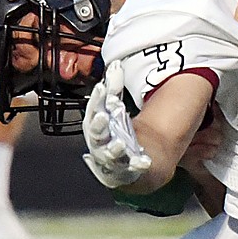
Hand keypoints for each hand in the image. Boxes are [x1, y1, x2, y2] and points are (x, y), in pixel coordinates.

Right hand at [82, 61, 150, 187]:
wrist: (130, 167)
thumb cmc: (116, 134)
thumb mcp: (114, 110)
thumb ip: (114, 90)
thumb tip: (115, 64)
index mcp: (96, 130)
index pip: (93, 113)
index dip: (97, 101)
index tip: (103, 88)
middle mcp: (100, 147)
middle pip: (96, 136)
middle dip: (98, 127)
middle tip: (102, 116)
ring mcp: (112, 162)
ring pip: (109, 156)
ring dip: (113, 150)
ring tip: (119, 144)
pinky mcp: (127, 174)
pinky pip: (131, 171)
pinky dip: (136, 166)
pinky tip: (144, 161)